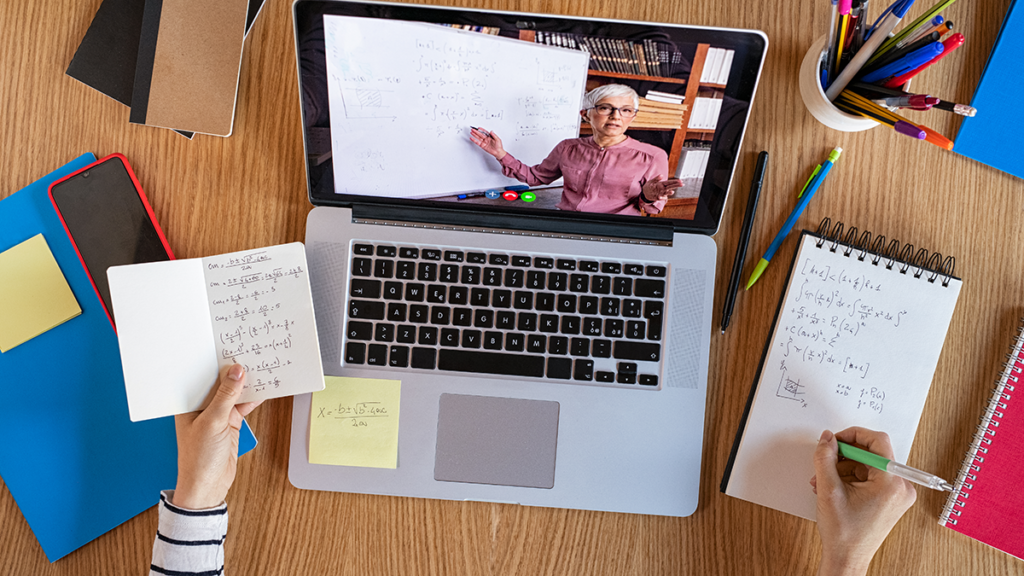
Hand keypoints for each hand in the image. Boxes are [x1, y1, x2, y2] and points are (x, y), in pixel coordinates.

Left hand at [172, 364, 263, 509]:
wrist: (207, 487)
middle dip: (234, 371)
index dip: (216, 362)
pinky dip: (253, 398)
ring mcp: (217, 415)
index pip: (203, 377)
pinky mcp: (230, 424)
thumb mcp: (213, 422)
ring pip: (234, 394)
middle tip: (250, 353)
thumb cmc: (199, 458)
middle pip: (220, 383)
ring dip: (247, 384)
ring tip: (261, 366)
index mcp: (188, 404)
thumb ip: (226, 396)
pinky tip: (264, 388)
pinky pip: (243, 406)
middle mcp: (202, 407)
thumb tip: (236, 372)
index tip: (231, 347)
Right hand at [470, 127, 505, 159]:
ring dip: (474, 135)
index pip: (485, 132)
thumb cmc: (499, 146)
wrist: (498, 152)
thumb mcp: (498, 139)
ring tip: (471, 132)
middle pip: (480, 134)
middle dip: (476, 131)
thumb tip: (491, 131)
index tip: (479, 128)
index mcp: (490, 137)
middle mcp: (486, 139)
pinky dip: (474, 140)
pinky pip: (477, 142)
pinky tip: (472, 138)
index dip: (482, 130)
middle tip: (473, 129)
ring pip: (478, 137)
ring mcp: (484, 142)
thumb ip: (494, 135)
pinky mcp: (482, 146)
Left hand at [641, 175, 681, 202]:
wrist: (645, 193)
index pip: (670, 182)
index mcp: (662, 184)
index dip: (675, 181)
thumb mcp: (652, 181)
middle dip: (676, 185)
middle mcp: (663, 189)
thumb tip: (661, 175)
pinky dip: (660, 198)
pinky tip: (659, 197)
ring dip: (669, 192)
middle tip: (682, 184)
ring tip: (672, 192)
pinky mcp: (658, 197)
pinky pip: (660, 198)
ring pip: (666, 193)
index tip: (681, 180)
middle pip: (670, 187)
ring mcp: (661, 193)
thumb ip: (657, 179)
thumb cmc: (649, 186)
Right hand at [811, 428, 916, 575]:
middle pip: (872, 453)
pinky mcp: (890, 499)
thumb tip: (826, 438)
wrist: (847, 558)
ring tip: (824, 480)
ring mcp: (897, 494)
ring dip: (844, 467)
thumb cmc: (843, 533)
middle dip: (845, 455)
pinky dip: (851, 477)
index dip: (853, 435)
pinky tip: (835, 487)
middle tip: (826, 462)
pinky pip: (871, 476)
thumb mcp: (828, 490)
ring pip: (869, 465)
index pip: (878, 442)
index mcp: (892, 483)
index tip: (836, 440)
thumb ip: (825, 458)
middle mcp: (901, 487)